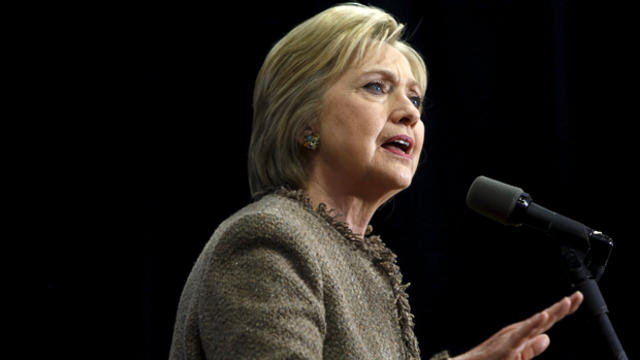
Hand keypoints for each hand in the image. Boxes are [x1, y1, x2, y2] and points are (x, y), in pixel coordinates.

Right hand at [453, 291, 583, 359]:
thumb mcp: (516, 358)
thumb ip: (532, 350)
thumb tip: (547, 338)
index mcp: (522, 335)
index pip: (547, 322)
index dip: (562, 311)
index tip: (576, 301)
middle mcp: (518, 332)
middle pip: (545, 318)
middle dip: (563, 308)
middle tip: (578, 296)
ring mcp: (513, 336)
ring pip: (536, 322)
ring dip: (552, 312)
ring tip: (567, 303)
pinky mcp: (507, 344)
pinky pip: (523, 332)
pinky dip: (534, 323)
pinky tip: (543, 316)